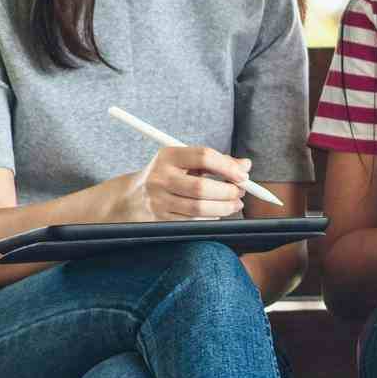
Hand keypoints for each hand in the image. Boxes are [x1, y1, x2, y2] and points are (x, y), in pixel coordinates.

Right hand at [121, 146, 247, 221]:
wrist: (131, 197)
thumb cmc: (167, 175)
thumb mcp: (185, 162)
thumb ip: (216, 161)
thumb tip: (245, 164)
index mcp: (168, 156)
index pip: (203, 156)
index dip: (227, 167)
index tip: (242, 176)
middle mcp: (161, 177)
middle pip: (202, 187)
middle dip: (227, 192)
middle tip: (240, 193)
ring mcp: (159, 200)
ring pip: (199, 208)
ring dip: (224, 208)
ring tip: (235, 204)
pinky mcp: (162, 219)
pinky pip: (193, 221)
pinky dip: (211, 218)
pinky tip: (217, 213)